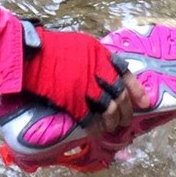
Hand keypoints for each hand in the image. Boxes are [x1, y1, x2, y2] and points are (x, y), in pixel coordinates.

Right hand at [20, 25, 149, 127]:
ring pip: (109, 110)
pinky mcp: (74, 102)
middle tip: (125, 121)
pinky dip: (96, 128)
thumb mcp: (80, 45)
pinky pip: (91, 120)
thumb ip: (95, 59)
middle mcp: (99, 71)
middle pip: (120, 96)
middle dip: (126, 111)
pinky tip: (96, 131)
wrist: (30, 54)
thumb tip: (104, 76)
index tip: (145, 103)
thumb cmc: (51, 47)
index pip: (126, 74)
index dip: (137, 90)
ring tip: (112, 128)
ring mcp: (88, 88)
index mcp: (101, 54)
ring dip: (113, 122)